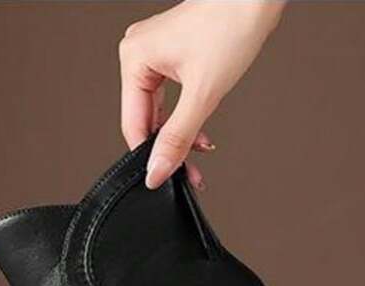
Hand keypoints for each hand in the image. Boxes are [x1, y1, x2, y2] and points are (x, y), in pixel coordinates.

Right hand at [119, 0, 285, 189]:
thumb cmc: (230, 27)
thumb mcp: (202, 94)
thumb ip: (178, 138)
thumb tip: (157, 171)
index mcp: (134, 58)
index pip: (134, 124)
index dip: (150, 156)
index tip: (166, 180)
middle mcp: (139, 55)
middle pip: (146, 120)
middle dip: (170, 148)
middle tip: (192, 173)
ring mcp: (155, 55)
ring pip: (161, 112)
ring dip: (180, 136)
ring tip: (201, 152)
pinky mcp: (174, 57)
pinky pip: (171, 99)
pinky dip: (186, 118)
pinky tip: (200, 132)